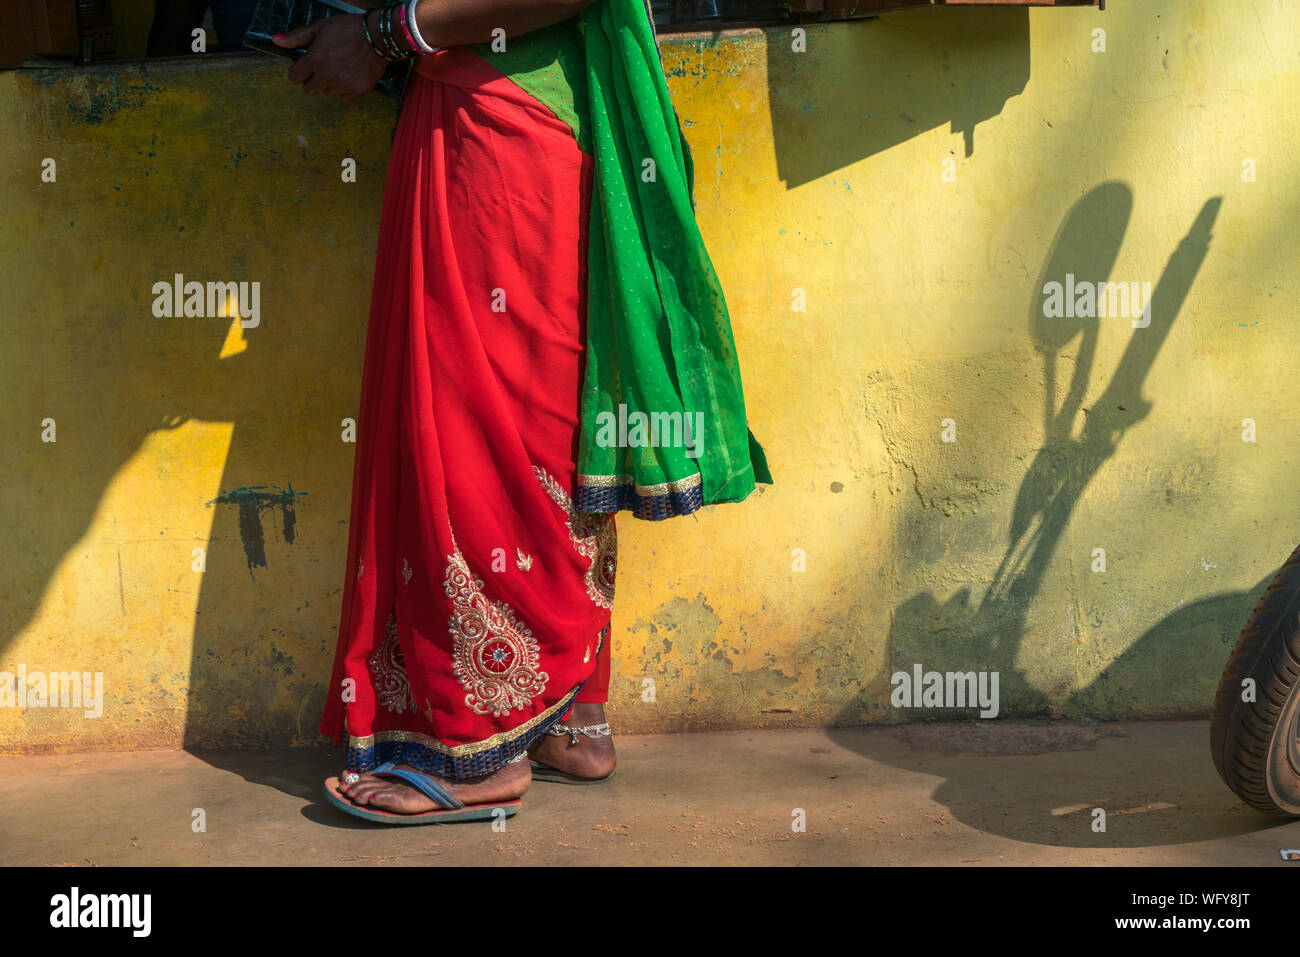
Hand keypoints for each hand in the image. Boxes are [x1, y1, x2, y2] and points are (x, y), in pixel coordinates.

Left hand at [273, 13, 389, 101]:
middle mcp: (327, 76)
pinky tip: (351, 76)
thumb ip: (297, 37)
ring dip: (330, 84)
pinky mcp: (358, 91)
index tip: (306, 67)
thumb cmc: (348, 29)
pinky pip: (344, 98)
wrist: (378, 36)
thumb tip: (276, 41)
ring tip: (341, 68)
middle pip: (309, 90)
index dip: (299, 71)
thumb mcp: (320, 28)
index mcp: (315, 60)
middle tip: (324, 68)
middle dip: (313, 80)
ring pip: (328, 93)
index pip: (294, 77)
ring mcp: (343, 85)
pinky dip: (346, 90)